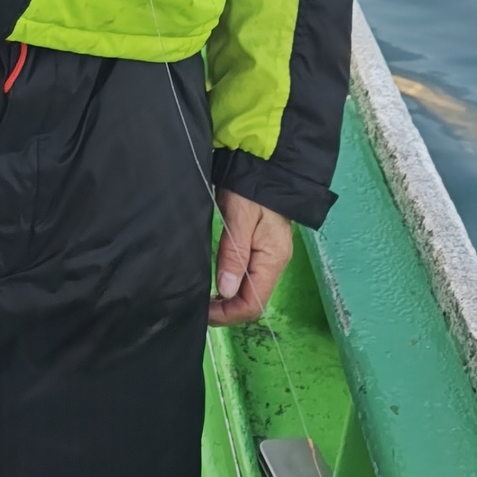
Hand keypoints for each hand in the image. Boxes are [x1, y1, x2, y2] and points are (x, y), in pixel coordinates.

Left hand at [208, 189, 292, 326]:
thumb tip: (227, 291)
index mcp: (273, 259)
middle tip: (201, 308)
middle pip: (253, 300)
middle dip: (228, 310)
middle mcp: (275, 262)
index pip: (254, 303)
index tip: (204, 312)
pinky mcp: (263, 246)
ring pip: (251, 290)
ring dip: (230, 299)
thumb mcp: (239, 218)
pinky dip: (234, 285)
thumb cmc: (251, 187)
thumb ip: (234, 255)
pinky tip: (219, 283)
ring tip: (207, 299)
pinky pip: (250, 275)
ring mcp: (270, 254)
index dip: (229, 314)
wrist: (264, 162)